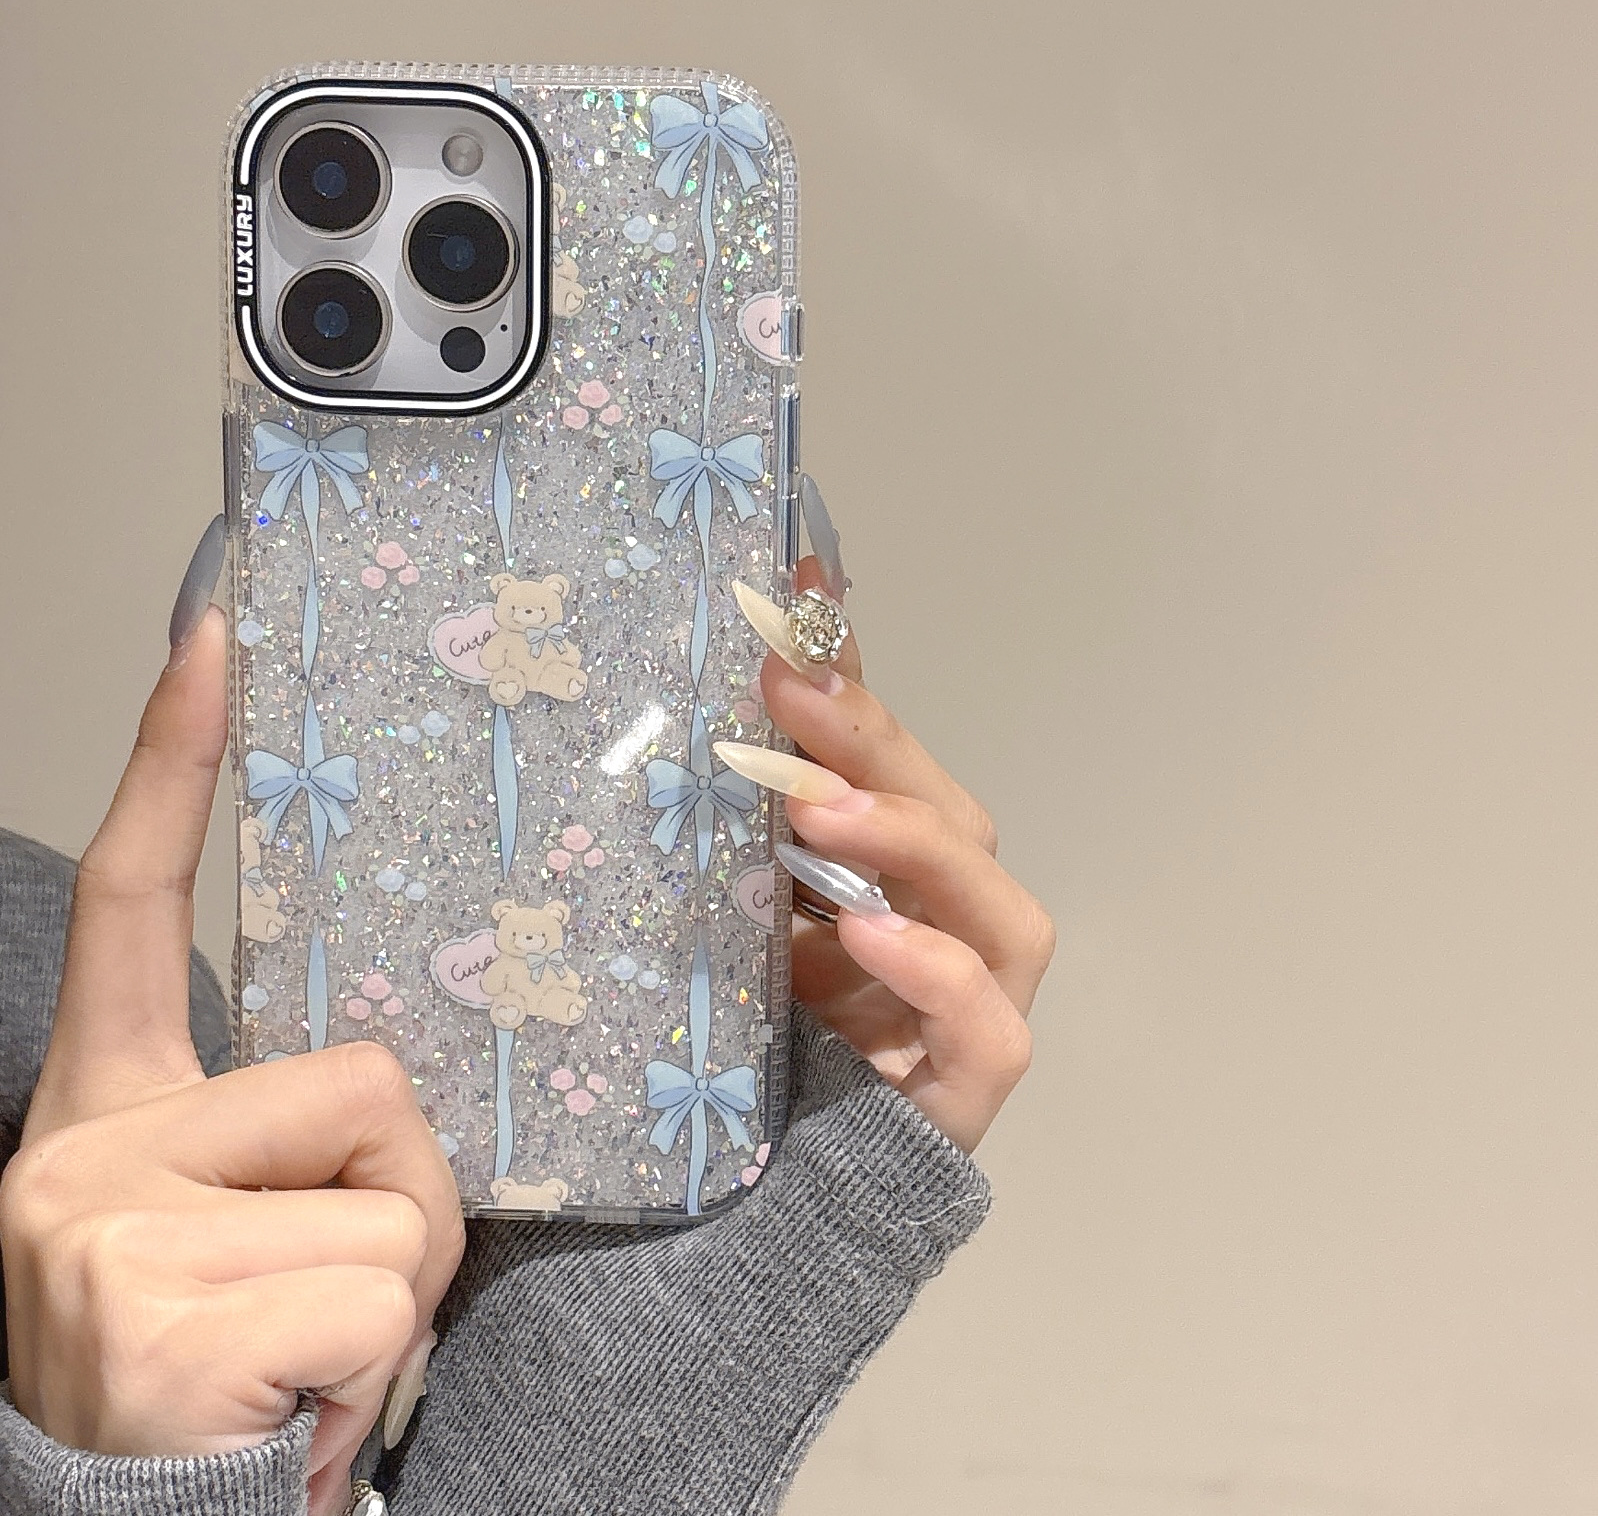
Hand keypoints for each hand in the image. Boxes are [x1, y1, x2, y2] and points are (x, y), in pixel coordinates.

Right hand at [0, 608, 464, 1515]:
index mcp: (110, 1106)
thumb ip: (301, 1128)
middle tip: (328, 1293)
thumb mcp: (242, 1220)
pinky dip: (377, 1362)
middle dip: (404, 1196)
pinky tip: (288, 1408)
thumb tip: (397, 1097)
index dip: (170, 761)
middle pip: (368, 1081)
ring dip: (398, 1287)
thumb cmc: (216, 1360)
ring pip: (400, 1197)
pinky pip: (384, 1288)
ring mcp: (106, 1230)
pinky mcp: (160, 1318)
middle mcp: (83, 1149)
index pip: (134, 897)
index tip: (210, 637)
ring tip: (308, 1358)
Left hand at [754, 557, 1054, 1152]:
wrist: (717, 1211)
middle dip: (874, 747)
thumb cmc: (722, 1045)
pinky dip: (937, 974)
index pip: (888, 759)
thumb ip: (731, 812)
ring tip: (818, 811)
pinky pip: (990, 1030)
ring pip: (997, 910)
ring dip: (914, 844)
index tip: (793, 589)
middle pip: (949, 818)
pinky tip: (865, 936)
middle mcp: (939, 927)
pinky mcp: (963, 1089)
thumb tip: (704, 683)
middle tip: (786, 689)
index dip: (851, 675)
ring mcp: (966, 1008)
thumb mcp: (716, 907)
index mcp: (883, 877)